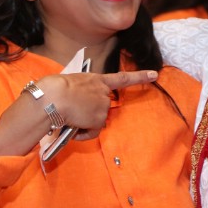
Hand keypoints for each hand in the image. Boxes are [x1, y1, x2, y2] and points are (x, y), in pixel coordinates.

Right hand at [0, 70, 158, 156]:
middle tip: (72, 112)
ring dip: (83, 123)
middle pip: (102, 108)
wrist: (52, 98)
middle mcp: (104, 93)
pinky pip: (92, 132)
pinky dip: (82, 133)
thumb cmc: (53, 89)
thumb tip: (79, 107)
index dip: (140, 76)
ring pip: (95, 121)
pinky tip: (73, 127)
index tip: (155, 74)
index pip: (123, 78)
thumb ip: (81, 91)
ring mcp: (103, 106)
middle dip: (90, 113)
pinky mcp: (99, 120)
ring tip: (68, 117)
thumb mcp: (70, 84)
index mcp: (97, 79)